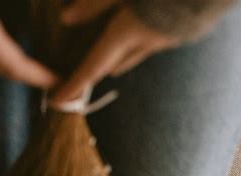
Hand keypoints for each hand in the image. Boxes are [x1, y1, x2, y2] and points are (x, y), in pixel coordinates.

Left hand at [50, 0, 180, 102]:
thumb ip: (93, 3)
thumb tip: (66, 19)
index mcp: (126, 32)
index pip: (92, 67)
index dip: (73, 86)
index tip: (56, 101)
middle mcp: (145, 43)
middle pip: (113, 65)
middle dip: (96, 71)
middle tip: (81, 74)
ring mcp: (166, 40)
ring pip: (135, 55)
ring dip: (120, 58)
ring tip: (110, 53)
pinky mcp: (184, 32)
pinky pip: (155, 43)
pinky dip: (143, 42)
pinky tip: (146, 28)